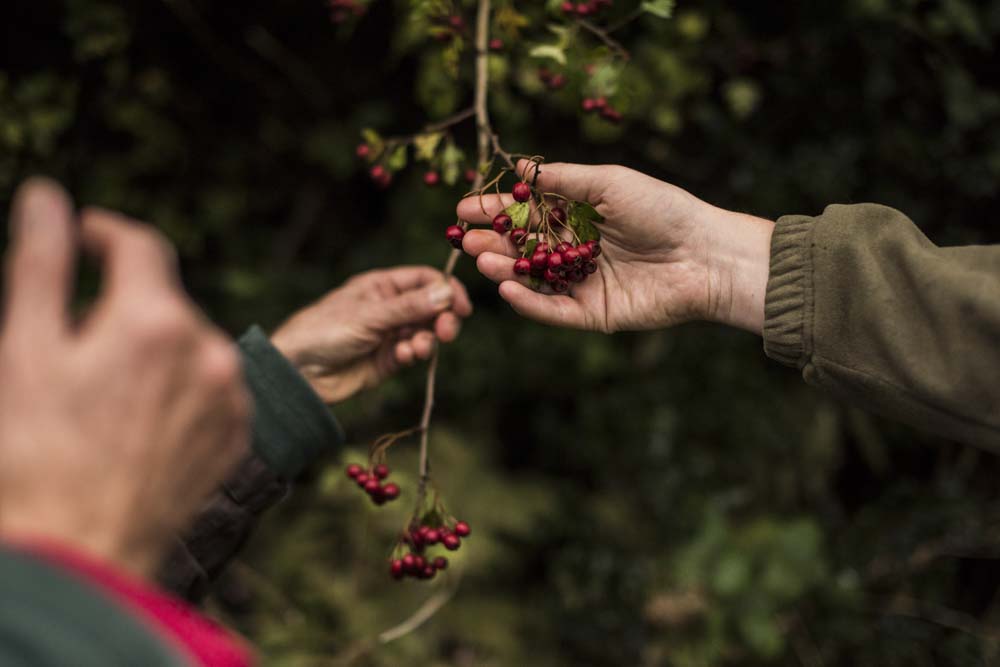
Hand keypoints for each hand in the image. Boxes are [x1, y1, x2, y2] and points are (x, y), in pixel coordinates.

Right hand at [0, 179, 249, 576]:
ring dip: (151, 348)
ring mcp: (232, 397)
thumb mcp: (25, 349)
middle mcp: (211, 351)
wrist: (79, 555)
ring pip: (189, 345)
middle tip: (71, 343)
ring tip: (101, 395)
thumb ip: (39, 262)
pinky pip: (210, 387)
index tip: (80, 233)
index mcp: (157, 321)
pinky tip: (135, 421)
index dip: (105, 232)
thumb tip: (48, 195)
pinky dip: (177, 387)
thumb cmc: (34, 453)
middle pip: (164, 300)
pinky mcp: (237, 436)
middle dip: (121, 304)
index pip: (140, 246)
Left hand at [270, 267, 471, 403]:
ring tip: (418, 348)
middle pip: (431, 308)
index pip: (425, 280)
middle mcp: (389, 308)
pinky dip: (413, 354)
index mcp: (382, 286)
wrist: (297, 372)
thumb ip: (410, 307)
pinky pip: (411, 353)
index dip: (446, 290)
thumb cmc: (323, 331)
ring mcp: (389, 334)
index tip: (461, 307)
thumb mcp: (369, 315)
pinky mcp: (387, 360)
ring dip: (428, 339)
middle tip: (447, 331)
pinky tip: (403, 356)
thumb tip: (447, 292)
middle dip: (442, 319)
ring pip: (424, 333)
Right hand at [457, 160, 773, 333]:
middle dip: (492, 243)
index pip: (526, 215)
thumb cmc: (662, 209)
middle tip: (465, 240)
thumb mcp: (609, 183)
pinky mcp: (592, 314)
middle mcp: (574, 251)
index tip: (464, 208)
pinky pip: (554, 311)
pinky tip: (508, 289)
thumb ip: (563, 180)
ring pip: (533, 281)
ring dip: (504, 271)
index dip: (495, 212)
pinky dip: (529, 303)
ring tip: (483, 261)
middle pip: (522, 249)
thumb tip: (520, 168)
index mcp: (578, 217)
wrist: (704, 254)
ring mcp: (581, 284)